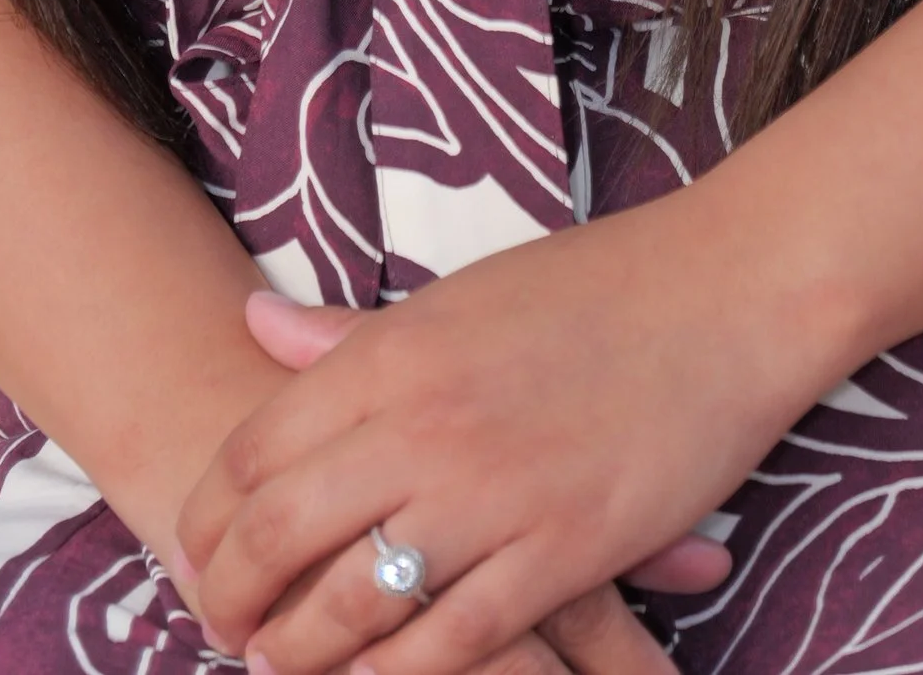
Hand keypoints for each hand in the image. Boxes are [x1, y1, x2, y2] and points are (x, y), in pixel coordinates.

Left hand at [173, 195, 820, 674]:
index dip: (210, 515)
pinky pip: (451, 643)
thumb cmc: (593, 286)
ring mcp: (494, 494)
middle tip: (217, 624)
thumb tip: (250, 321)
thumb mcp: (459, 294)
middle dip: (229, 595)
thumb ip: (352, 334)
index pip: (258, 450)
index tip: (195, 550)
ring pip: (353, 604)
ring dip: (298, 650)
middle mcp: (427, 422)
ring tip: (276, 663)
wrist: (726, 293)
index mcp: (395, 351)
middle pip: (283, 533)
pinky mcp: (563, 552)